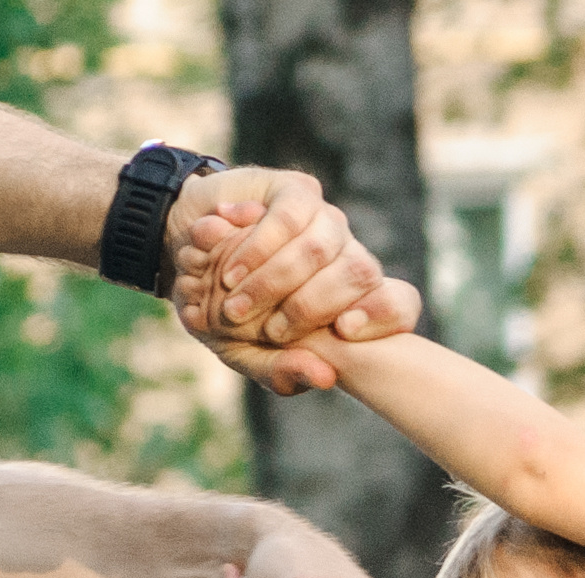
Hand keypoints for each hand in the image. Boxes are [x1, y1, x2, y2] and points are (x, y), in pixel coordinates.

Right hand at [172, 185, 419, 395]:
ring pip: (320, 248)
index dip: (384, 316)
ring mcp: (327, 222)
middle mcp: (350, 258)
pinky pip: (289, 218)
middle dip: (309, 308)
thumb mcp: (248, 351)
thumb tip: (327, 378)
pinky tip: (225, 257)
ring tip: (233, 296)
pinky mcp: (297, 192)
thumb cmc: (225, 312)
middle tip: (268, 329)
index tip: (344, 331)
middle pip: (361, 274)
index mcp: (356, 302)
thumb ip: (283, 372)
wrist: (183, 252)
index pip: (401, 304)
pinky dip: (254, 244)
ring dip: (272, 279)